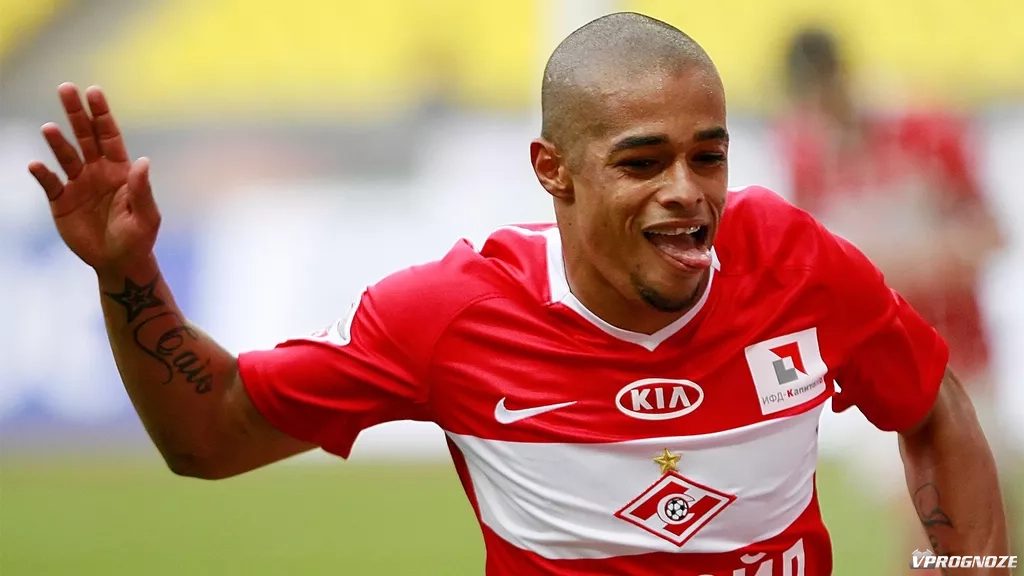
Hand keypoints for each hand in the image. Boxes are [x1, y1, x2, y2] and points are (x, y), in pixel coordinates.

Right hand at [28, 83, 159, 273]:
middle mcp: (97, 171)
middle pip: (85, 136)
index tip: (93, 92)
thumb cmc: (139, 238)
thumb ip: (142, 190)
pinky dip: (42, 174)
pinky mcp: (61, 201)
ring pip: (65, 156)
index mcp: (120, 170)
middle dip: (76, 113)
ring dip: (57, 142)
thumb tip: (143, 161)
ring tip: (49, 128)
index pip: (109, 136)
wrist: (119, 262)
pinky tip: (36, 165)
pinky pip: (49, 183)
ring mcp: (77, 185)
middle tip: (65, 88)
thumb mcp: (146, 216)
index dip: (102, 114)